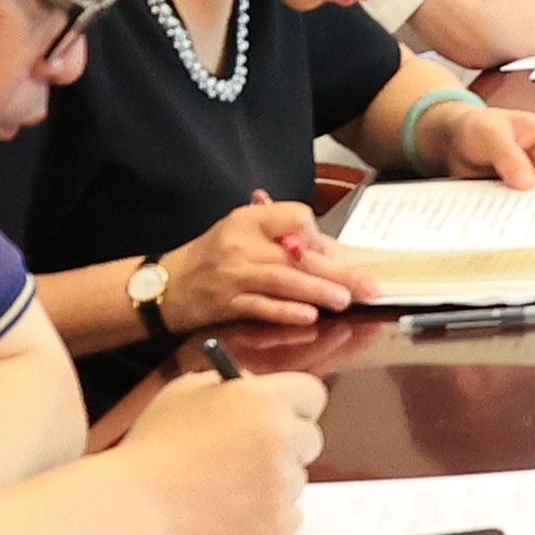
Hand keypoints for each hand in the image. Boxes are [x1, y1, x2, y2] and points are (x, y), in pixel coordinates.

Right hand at [119, 360, 326, 534]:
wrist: (133, 503)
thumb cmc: (152, 447)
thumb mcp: (186, 390)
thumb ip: (231, 383)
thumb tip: (256, 387)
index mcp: (265, 399)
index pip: (313, 395)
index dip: (296, 405)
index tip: (284, 414)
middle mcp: (283, 437)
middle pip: (310, 438)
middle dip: (286, 445)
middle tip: (251, 453)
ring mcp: (282, 483)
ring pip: (298, 479)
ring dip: (274, 482)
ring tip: (228, 485)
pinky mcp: (277, 522)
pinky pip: (291, 514)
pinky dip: (270, 515)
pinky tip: (236, 509)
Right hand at [155, 198, 375, 336]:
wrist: (166, 286)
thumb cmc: (212, 258)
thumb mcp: (241, 231)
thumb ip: (281, 235)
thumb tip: (331, 252)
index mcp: (249, 219)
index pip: (297, 216)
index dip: (320, 238)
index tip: (334, 257)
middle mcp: (241, 242)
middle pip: (298, 254)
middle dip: (337, 272)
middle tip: (368, 287)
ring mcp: (233, 274)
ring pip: (282, 280)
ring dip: (317, 291)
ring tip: (345, 301)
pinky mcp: (225, 303)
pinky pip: (260, 307)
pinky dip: (286, 312)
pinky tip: (309, 317)